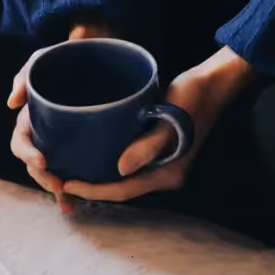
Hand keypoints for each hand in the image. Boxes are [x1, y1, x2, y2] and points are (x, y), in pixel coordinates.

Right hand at [8, 21, 113, 213]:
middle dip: (43, 178)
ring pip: (52, 173)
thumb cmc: (65, 58)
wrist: (95, 56)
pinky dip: (72, 191)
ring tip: (67, 203)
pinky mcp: (78, 148)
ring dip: (56, 191)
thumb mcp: (43, 59)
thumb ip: (25, 74)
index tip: (43, 160)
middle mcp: (43, 135)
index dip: (28, 154)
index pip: (20, 142)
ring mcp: (60, 143)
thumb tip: (11, 102)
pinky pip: (73, 172)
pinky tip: (76, 204)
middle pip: (35, 165)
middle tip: (58, 185)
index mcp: (31, 119)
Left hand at [62, 47, 254, 202]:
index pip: (123, 190)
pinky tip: (92, 155)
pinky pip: (130, 165)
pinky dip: (109, 164)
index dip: (93, 191)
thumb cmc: (193, 97)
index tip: (66, 184)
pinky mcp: (159, 151)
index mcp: (168, 174)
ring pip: (124, 179)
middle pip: (122, 190)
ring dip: (99, 178)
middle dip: (92, 189)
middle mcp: (165, 175)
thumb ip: (148, 145)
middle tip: (60, 180)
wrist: (214, 83)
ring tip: (71, 170)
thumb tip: (120, 169)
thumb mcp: (170, 118)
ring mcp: (163, 165)